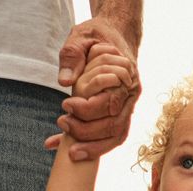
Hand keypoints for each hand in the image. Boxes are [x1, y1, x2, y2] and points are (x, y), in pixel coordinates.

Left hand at [48, 18, 140, 160]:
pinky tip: (73, 153)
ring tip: (69, 152)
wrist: (115, 36)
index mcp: (126, 76)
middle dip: (86, 131)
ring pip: (117, 136)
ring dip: (93, 148)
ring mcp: (128, 107)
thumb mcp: (81, 37)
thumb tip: (65, 81)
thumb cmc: (97, 36)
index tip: (65, 105)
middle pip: (114, 125)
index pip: (110, 102)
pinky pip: (111, 137)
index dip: (87, 109)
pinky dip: (94, 148)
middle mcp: (131, 95)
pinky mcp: (120, 115)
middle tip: (62, 123)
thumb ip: (72, 55)